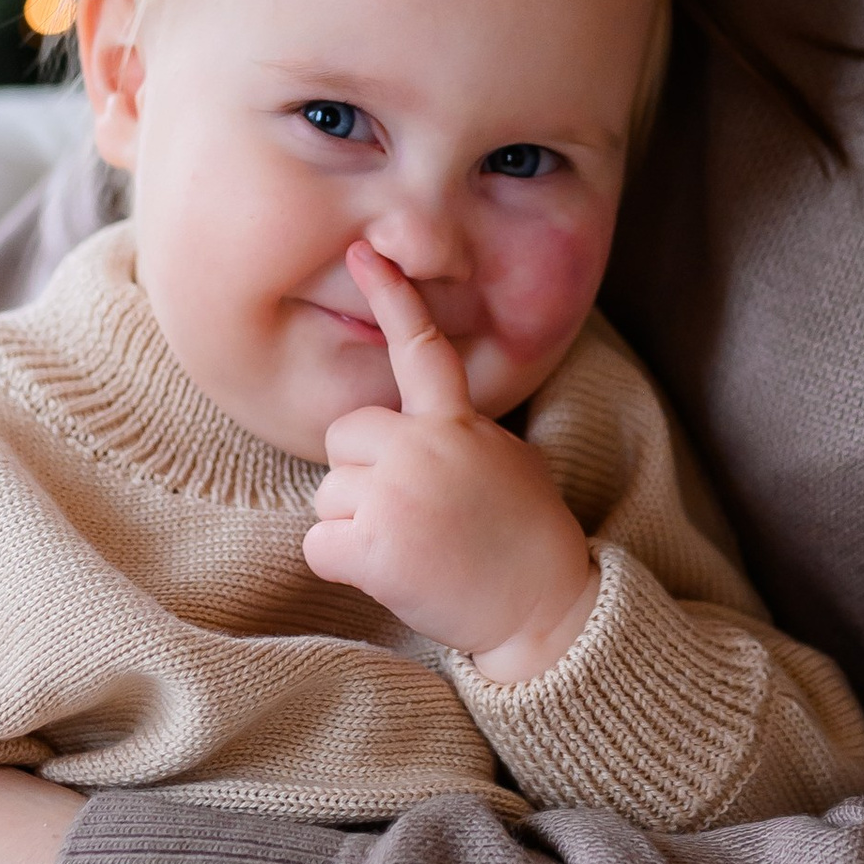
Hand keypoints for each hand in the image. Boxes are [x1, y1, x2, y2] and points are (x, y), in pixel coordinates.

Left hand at [304, 243, 597, 681]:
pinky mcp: (373, 546)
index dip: (393, 298)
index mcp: (458, 424)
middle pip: (345, 437)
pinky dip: (344, 566)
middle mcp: (423, 449)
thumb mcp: (506, 462)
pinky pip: (318, 545)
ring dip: (356, 526)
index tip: (364, 253)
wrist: (544, 610)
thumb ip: (458, 434)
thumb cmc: (525, 540)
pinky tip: (392, 574)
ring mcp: (395, 495)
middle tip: (410, 513)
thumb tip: (419, 428)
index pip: (422, 351)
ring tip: (414, 548)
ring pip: (327, 496)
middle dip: (361, 474)